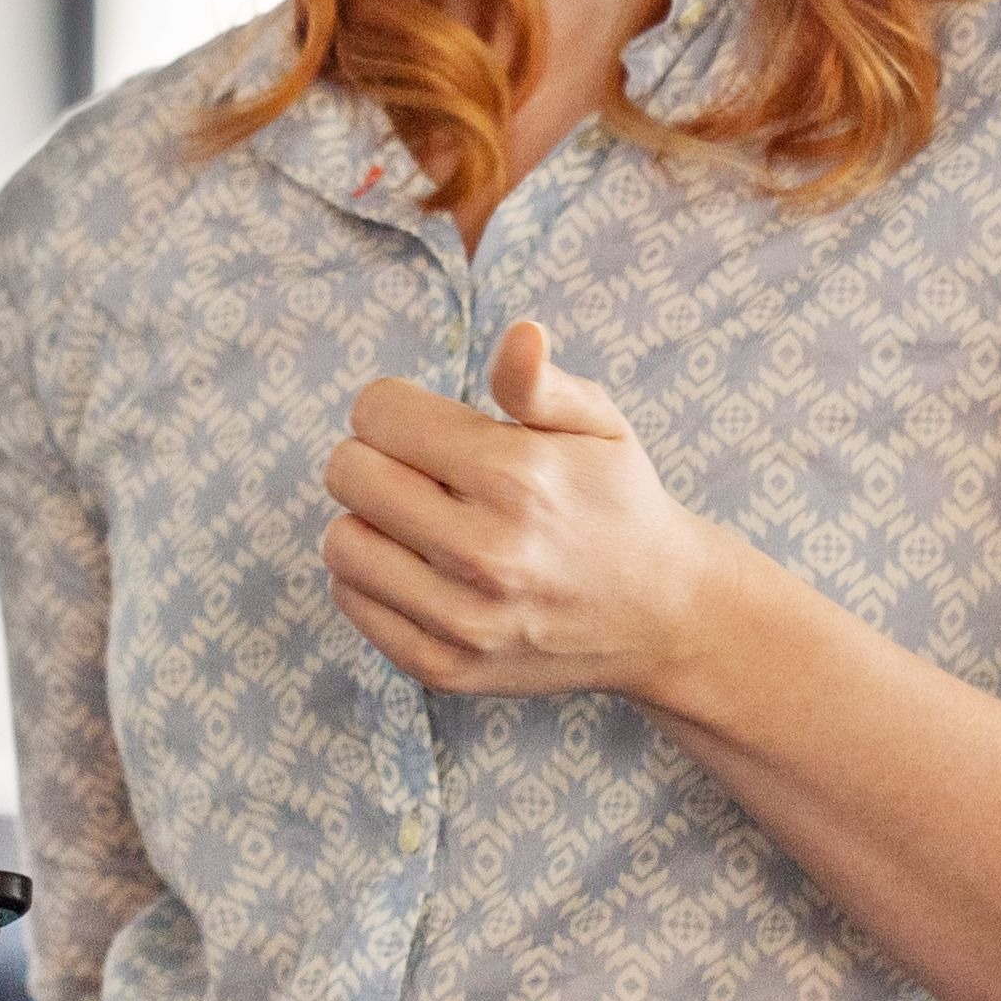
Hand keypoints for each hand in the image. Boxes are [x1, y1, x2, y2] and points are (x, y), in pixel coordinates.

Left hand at [320, 320, 775, 709]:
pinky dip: (371, 576)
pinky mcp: (445, 666)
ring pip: (340, 542)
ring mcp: (463, 618)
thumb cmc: (618, 502)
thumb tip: (520, 334)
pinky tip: (418, 566)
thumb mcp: (599, 424)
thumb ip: (542, 381)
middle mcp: (486, 552)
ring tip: (418, 519)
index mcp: (518, 477)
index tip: (428, 425)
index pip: (378, 412)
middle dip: (375, 456)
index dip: (397, 406)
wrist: (661, 615)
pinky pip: (352, 601)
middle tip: (420, 470)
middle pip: (347, 472)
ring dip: (368, 519)